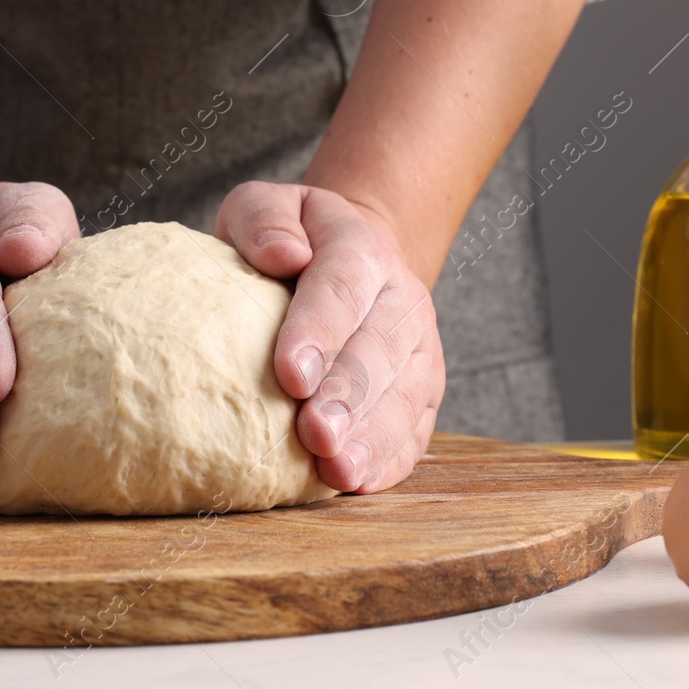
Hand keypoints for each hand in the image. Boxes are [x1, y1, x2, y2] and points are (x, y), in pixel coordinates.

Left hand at [215, 182, 444, 492]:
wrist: (349, 255)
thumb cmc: (290, 237)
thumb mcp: (264, 205)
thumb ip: (263, 220)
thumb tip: (282, 254)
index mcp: (360, 247)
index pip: (343, 288)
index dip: (320, 332)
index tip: (290, 375)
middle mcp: (401, 296)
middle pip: (379, 349)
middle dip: (348, 396)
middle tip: (315, 435)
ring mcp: (420, 345)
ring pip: (404, 393)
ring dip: (371, 436)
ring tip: (337, 470)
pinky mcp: (424, 388)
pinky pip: (416, 427)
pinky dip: (391, 458)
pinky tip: (361, 482)